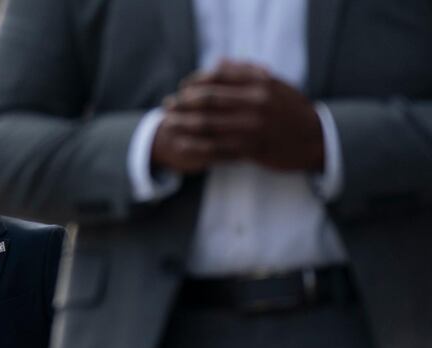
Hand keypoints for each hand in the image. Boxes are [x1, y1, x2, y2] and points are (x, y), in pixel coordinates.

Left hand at [158, 60, 323, 171]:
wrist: (315, 139)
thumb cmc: (290, 109)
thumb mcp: (274, 84)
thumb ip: (245, 72)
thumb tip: (217, 63)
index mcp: (259, 83)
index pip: (217, 77)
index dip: (194, 82)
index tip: (182, 88)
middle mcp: (254, 103)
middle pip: (207, 100)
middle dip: (182, 103)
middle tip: (167, 105)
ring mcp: (251, 128)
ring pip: (207, 125)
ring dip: (182, 124)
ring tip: (167, 124)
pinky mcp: (250, 150)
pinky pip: (215, 148)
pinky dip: (195, 147)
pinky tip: (180, 145)